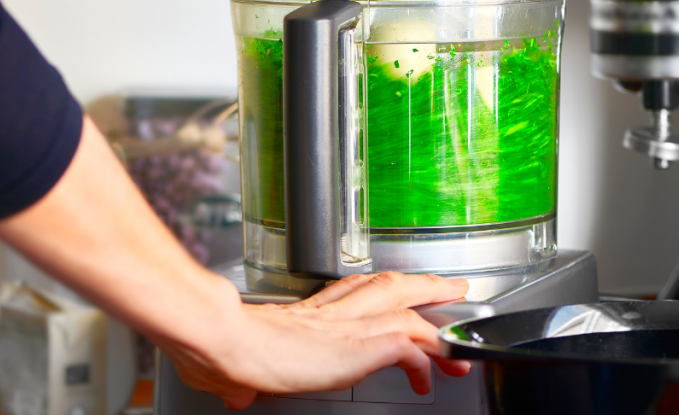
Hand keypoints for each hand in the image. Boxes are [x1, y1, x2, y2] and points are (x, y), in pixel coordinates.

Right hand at [160, 271, 471, 409]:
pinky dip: (425, 359)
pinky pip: (409, 347)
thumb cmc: (220, 350)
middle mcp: (331, 314)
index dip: (375, 293)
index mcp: (305, 315)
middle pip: (389, 286)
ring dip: (437, 323)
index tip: (390, 298)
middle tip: (449, 287)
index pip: (350, 292)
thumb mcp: (231, 368)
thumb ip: (240, 380)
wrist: (225, 339)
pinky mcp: (361, 346)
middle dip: (423, 286)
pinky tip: (431, 376)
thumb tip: (236, 391)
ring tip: (458, 345)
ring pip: (408, 310)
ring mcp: (349, 327)